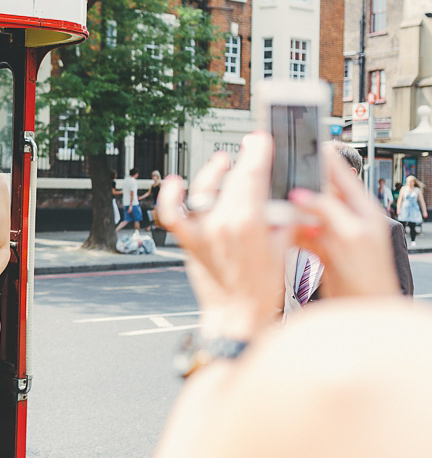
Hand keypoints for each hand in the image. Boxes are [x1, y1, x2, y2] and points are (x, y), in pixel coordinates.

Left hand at [157, 133, 291, 338]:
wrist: (236, 316)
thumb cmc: (263, 291)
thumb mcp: (285, 250)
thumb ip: (285, 220)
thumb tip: (287, 198)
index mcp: (249, 223)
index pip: (253, 176)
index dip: (258, 153)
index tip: (261, 140)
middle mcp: (222, 223)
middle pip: (232, 179)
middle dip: (244, 158)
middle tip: (251, 146)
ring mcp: (202, 232)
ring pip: (204, 190)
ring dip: (214, 171)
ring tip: (223, 161)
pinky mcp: (189, 242)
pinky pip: (172, 214)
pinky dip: (170, 196)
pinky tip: (175, 182)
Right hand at [291, 148, 398, 298]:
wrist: (366, 313)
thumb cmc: (370, 278)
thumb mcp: (350, 236)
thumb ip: (327, 210)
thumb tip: (302, 194)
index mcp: (363, 210)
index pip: (342, 176)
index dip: (326, 159)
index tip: (310, 143)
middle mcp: (348, 220)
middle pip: (320, 194)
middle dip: (301, 187)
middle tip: (281, 177)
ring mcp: (333, 236)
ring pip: (307, 214)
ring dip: (292, 212)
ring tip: (276, 206)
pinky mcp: (321, 251)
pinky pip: (300, 234)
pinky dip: (290, 232)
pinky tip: (281, 232)